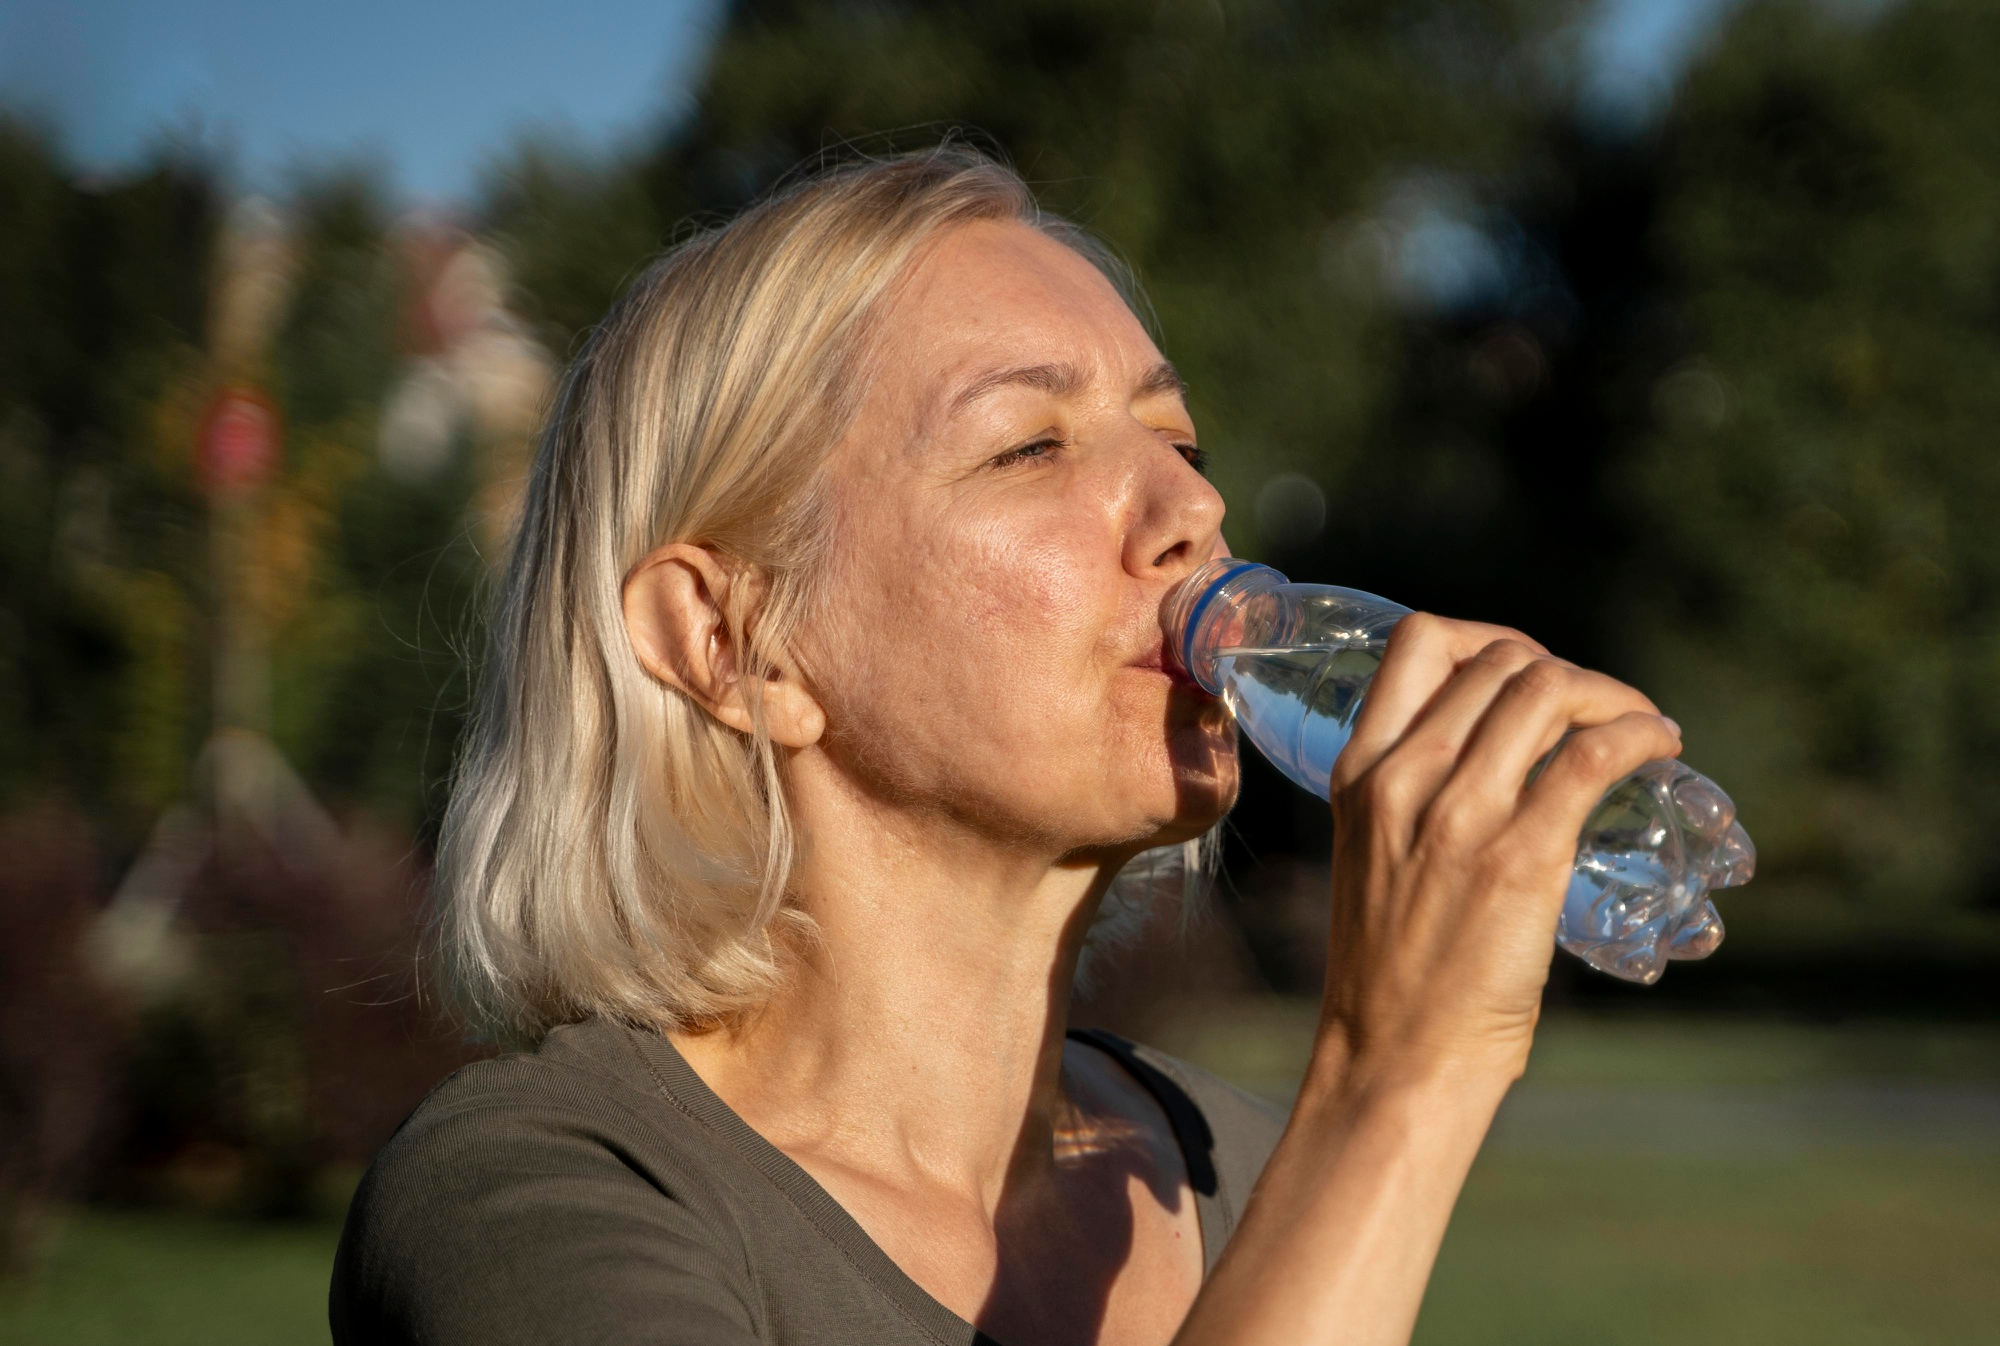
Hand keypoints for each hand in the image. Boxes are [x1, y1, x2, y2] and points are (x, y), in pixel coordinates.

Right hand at [1307, 615, 1682, 1098]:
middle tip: (1600, 714)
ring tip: (1640, 726)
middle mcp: (1405, 778)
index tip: (1527, 676)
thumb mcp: (1374, 856)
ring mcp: (1461, 815)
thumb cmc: (1394, 973)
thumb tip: (1497, 759)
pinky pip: (1594, 756)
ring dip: (1613, 695)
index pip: (1419, 642)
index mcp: (1359, 773)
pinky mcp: (1522, 857)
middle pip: (1502, 659)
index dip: (1489, 639)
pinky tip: (1660, 748)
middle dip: (1566, 672)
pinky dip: (1640, 735)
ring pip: (1548, 690)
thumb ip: (1416, 799)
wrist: (1396, 1057)